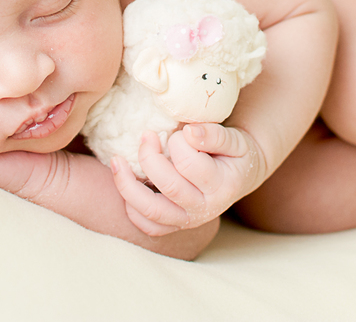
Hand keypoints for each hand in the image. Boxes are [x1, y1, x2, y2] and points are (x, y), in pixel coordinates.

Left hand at [110, 123, 263, 236]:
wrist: (239, 177)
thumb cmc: (234, 154)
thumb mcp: (236, 140)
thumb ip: (215, 134)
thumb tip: (189, 132)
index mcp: (221, 187)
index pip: (191, 165)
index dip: (179, 142)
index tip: (179, 130)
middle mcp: (204, 209)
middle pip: (169, 187)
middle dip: (150, 157)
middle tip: (146, 134)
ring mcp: (186, 221)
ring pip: (151, 212)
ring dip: (127, 185)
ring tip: (116, 160)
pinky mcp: (172, 226)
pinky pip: (146, 225)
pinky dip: (131, 207)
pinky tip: (126, 183)